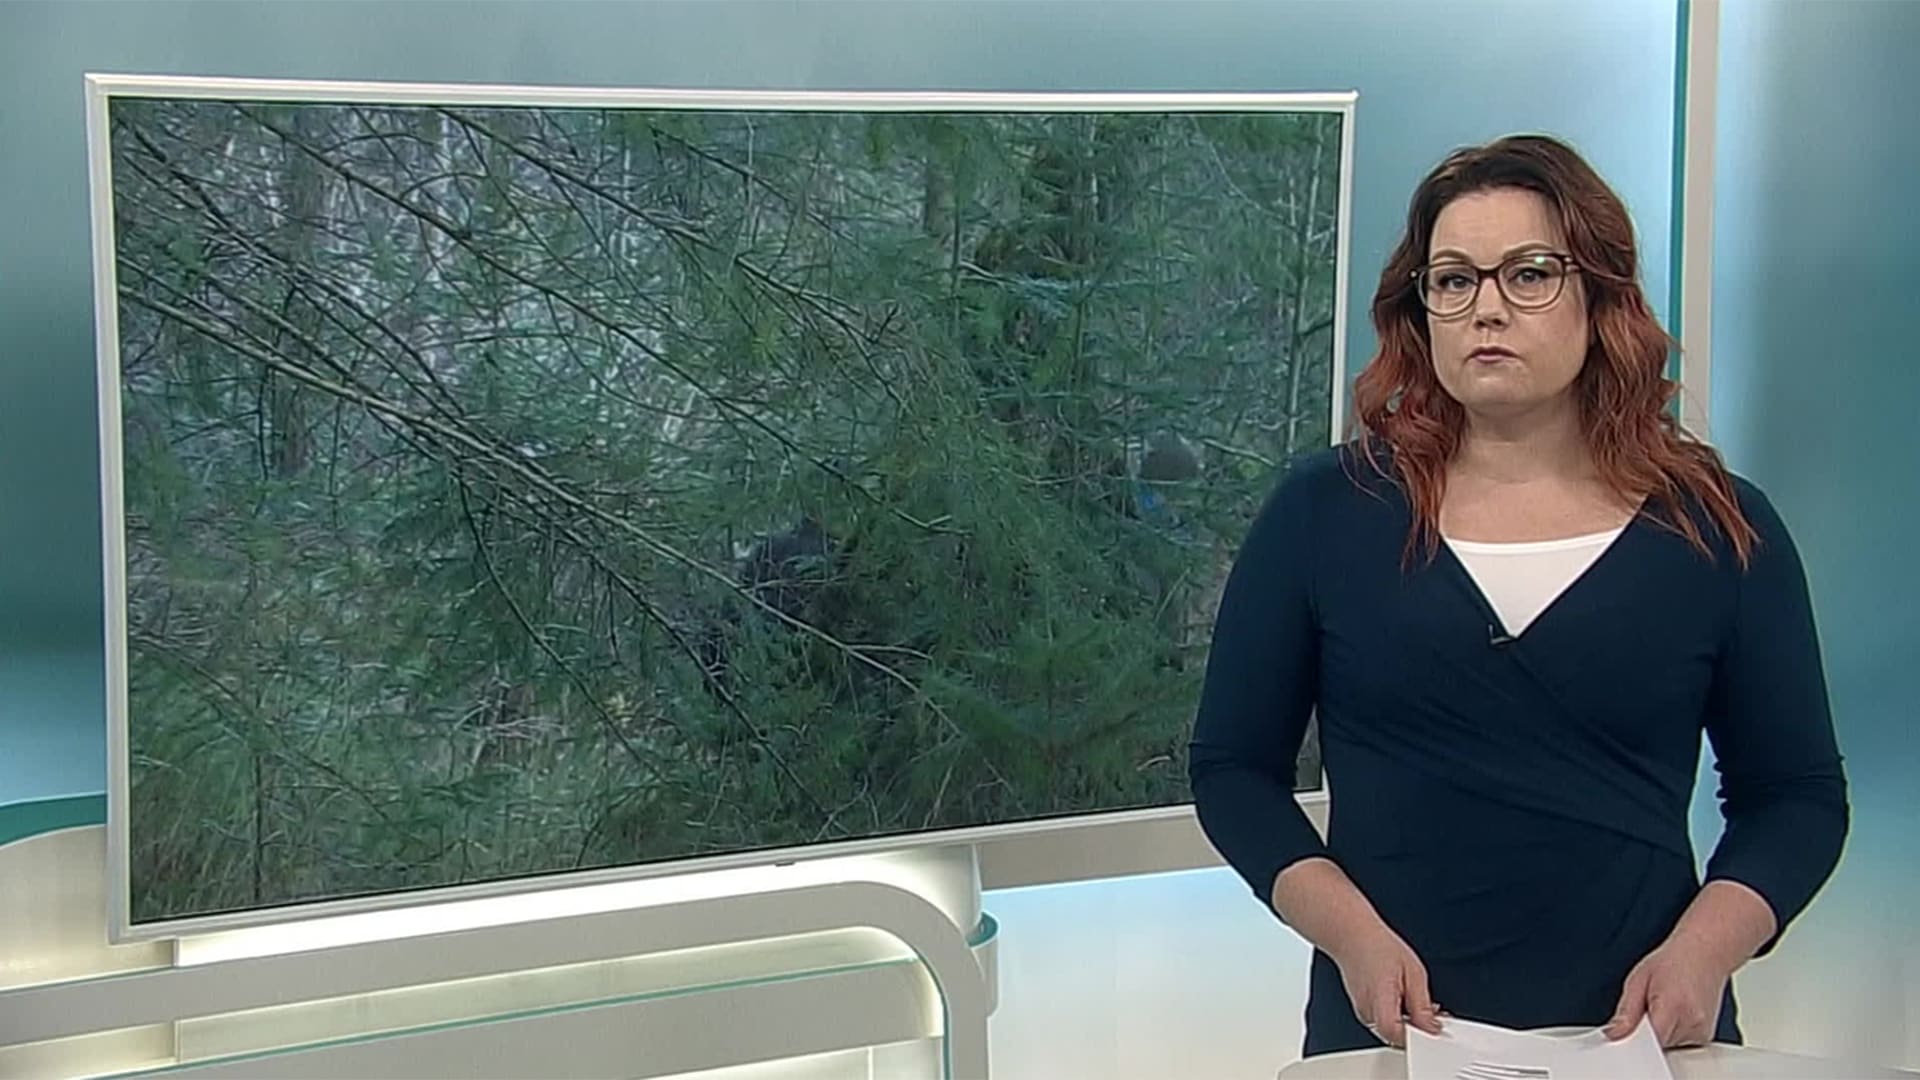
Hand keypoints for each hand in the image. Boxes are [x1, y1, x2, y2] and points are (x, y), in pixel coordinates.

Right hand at [1328, 921, 1443, 1048]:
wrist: (1352, 935)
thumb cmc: (1378, 947)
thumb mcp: (1412, 971)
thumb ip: (1421, 1004)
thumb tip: (1431, 1026)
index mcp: (1380, 1000)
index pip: (1398, 1034)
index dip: (1418, 1035)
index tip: (1432, 1026)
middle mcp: (1367, 1011)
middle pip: (1396, 1036)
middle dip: (1416, 1028)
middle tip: (1430, 1012)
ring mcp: (1362, 1011)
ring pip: (1390, 1030)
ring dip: (1406, 1022)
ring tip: (1413, 997)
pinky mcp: (1362, 1009)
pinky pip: (1383, 1021)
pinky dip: (1396, 1015)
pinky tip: (1402, 998)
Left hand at [1604, 937, 1734, 1047]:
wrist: (1705, 952)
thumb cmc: (1674, 961)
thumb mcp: (1639, 978)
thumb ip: (1627, 1011)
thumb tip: (1614, 1034)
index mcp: (1673, 1007)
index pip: (1648, 1043)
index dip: (1633, 1040)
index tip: (1624, 1035)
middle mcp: (1691, 1023)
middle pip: (1657, 1045)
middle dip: (1645, 1032)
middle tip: (1647, 1008)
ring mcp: (1701, 1032)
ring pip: (1668, 1046)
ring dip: (1659, 1032)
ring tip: (1663, 1005)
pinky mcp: (1705, 1037)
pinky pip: (1679, 1044)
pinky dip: (1671, 1032)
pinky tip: (1674, 1011)